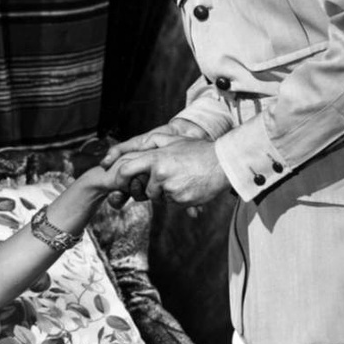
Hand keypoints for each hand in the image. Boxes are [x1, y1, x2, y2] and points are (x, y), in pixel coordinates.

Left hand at [113, 139, 229, 207]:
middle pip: (145, 190)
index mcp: (156, 158)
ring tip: (184, 179)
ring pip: (161, 198)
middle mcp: (160, 174)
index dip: (121, 177)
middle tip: (169, 179)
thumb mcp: (175, 139)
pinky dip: (180, 198)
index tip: (122, 181)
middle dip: (153, 188)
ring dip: (168, 193)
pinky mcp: (181, 200)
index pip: (127, 169)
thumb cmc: (199, 150)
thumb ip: (154, 141)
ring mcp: (170, 188)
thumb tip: (138, 146)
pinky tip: (190, 186)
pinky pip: (174, 204)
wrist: (223, 163)